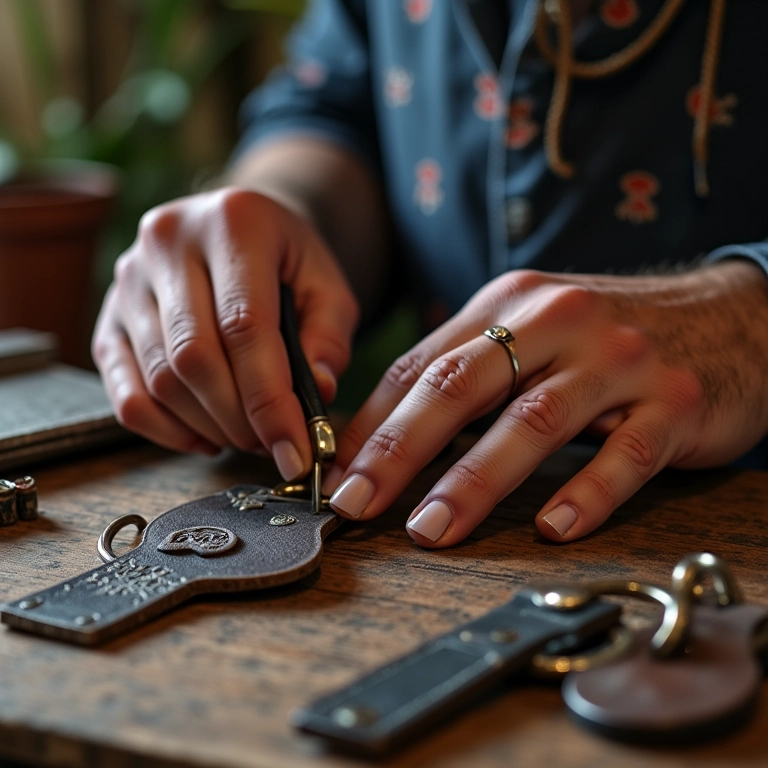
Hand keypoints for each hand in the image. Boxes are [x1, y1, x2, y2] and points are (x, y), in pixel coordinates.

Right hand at [92, 187, 358, 478]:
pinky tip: (205, 436)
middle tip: (272, 443)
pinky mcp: (109, 319)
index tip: (295, 449)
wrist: (240, 227)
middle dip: (239, 419)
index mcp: (233, 222)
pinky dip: (167, 430)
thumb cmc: (289, 261)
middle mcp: (168, 242)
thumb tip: (318, 394)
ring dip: (208, 427)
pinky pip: (126, 393)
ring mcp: (129, 280)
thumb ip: (330, 338)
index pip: (243, 325)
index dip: (269, 398)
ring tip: (247, 436)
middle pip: (194, 357)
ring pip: (159, 379)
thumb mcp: (329, 286)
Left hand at [326, 261, 767, 544]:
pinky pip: (625, 453)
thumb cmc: (608, 333)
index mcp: (510, 303)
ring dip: (475, 481)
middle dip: (400, 450)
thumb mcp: (533, 330)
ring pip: (532, 422)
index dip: (374, 422)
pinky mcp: (673, 401)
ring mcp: (618, 361)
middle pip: (462, 386)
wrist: (730, 314)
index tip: (337, 472)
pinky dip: (587, 493)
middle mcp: (558, 322)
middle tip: (357, 504)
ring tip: (432, 529)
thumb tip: (386, 433)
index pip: (423, 363)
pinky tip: (553, 528)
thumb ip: (467, 371)